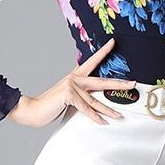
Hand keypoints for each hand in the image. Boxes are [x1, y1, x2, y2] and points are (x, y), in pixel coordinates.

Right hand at [7, 37, 135, 128]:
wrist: (31, 110)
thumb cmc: (50, 106)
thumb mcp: (69, 99)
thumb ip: (82, 98)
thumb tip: (97, 104)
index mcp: (75, 77)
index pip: (91, 61)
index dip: (103, 52)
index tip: (113, 42)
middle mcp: (75, 78)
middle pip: (101, 81)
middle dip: (119, 84)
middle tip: (133, 83)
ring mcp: (72, 85)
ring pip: (95, 100)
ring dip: (108, 110)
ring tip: (120, 115)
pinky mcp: (69, 95)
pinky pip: (86, 108)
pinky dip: (95, 117)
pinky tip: (102, 122)